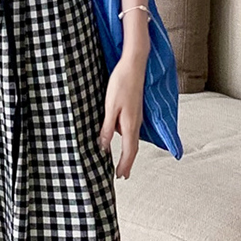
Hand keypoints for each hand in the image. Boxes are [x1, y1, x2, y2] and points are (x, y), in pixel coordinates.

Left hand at [97, 57, 145, 179]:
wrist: (133, 64)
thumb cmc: (121, 83)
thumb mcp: (110, 108)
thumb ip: (107, 128)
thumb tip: (103, 147)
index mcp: (130, 124)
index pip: (129, 151)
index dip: (125, 165)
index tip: (121, 176)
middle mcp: (136, 123)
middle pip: (132, 148)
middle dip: (128, 163)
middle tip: (123, 176)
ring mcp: (136, 116)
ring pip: (132, 139)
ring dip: (128, 153)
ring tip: (121, 163)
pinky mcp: (134, 110)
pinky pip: (130, 130)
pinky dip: (127, 140)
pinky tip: (121, 139)